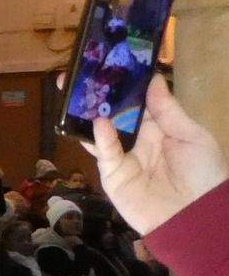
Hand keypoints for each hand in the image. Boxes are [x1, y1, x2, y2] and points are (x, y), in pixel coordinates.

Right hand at [90, 75, 228, 234]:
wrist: (199, 215)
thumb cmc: (204, 173)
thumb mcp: (192, 135)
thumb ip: (168, 109)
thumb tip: (153, 78)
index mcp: (157, 127)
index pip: (134, 100)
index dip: (123, 82)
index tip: (108, 60)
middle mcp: (135, 138)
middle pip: (111, 111)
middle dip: (94, 93)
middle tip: (77, 71)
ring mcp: (121, 156)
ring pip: (99, 129)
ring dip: (85, 111)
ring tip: (71, 90)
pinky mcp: (112, 175)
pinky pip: (105, 153)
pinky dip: (99, 137)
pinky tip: (97, 121)